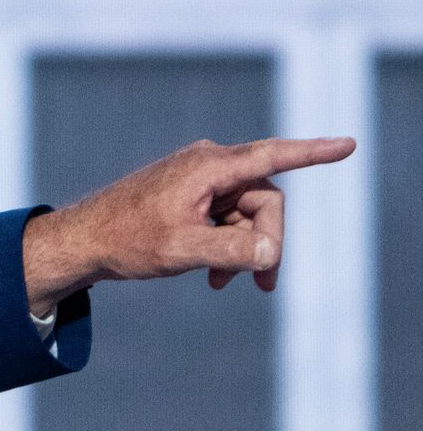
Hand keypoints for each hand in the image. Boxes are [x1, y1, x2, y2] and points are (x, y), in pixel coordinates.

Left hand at [20, 136, 356, 315]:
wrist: (81, 242)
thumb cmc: (126, 241)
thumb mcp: (183, 251)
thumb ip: (232, 252)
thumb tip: (271, 254)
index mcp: (208, 167)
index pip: (273, 156)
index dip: (314, 153)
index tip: (349, 145)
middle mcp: (207, 164)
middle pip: (263, 200)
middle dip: (267, 241)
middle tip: (264, 283)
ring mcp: (198, 179)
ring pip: (245, 213)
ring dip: (244, 249)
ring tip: (229, 285)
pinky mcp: (189, 195)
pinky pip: (224, 217)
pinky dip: (226, 244)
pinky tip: (217, 276)